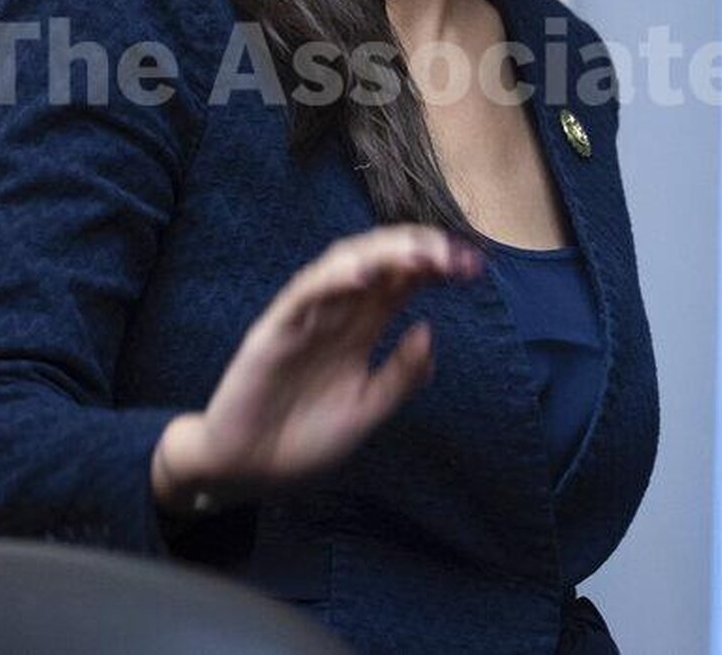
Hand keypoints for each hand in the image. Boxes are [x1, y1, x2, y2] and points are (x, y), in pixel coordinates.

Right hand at [151, 223, 483, 511]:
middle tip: (451, 254)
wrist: (249, 472)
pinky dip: (334, 277)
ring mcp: (306, 317)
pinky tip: (365, 275)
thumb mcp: (367, 410)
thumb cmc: (305, 438)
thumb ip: (400, 374)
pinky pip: (305, 292)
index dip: (434, 267)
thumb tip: (430, 329)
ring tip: (418, 254)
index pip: (401, 283)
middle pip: (378, 262)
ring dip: (382, 253)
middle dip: (416, 250)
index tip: (472, 267)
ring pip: (344, 264)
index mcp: (361, 329)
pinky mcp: (275, 328)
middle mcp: (337, 314)